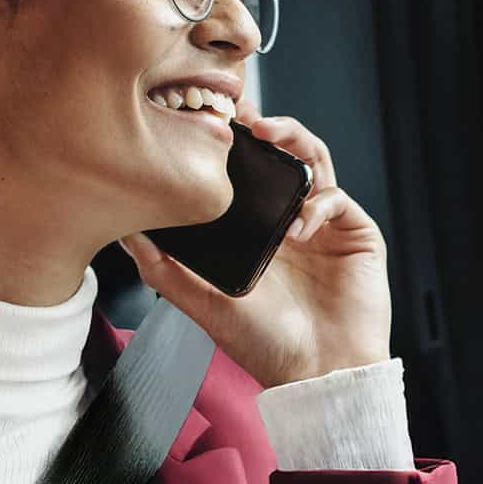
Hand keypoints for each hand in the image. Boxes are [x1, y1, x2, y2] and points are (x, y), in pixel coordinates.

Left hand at [118, 102, 391, 388]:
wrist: (316, 373)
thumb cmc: (263, 345)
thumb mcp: (202, 303)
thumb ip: (164, 270)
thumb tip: (127, 234)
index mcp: (254, 232)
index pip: (243, 174)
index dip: (228, 145)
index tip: (205, 119)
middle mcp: (288, 221)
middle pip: (280, 155)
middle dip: (262, 126)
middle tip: (239, 110)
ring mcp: (323, 224)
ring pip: (312, 161)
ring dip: (293, 140)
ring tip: (268, 133)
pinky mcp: (355, 233)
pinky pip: (336, 198)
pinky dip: (316, 203)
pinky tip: (298, 227)